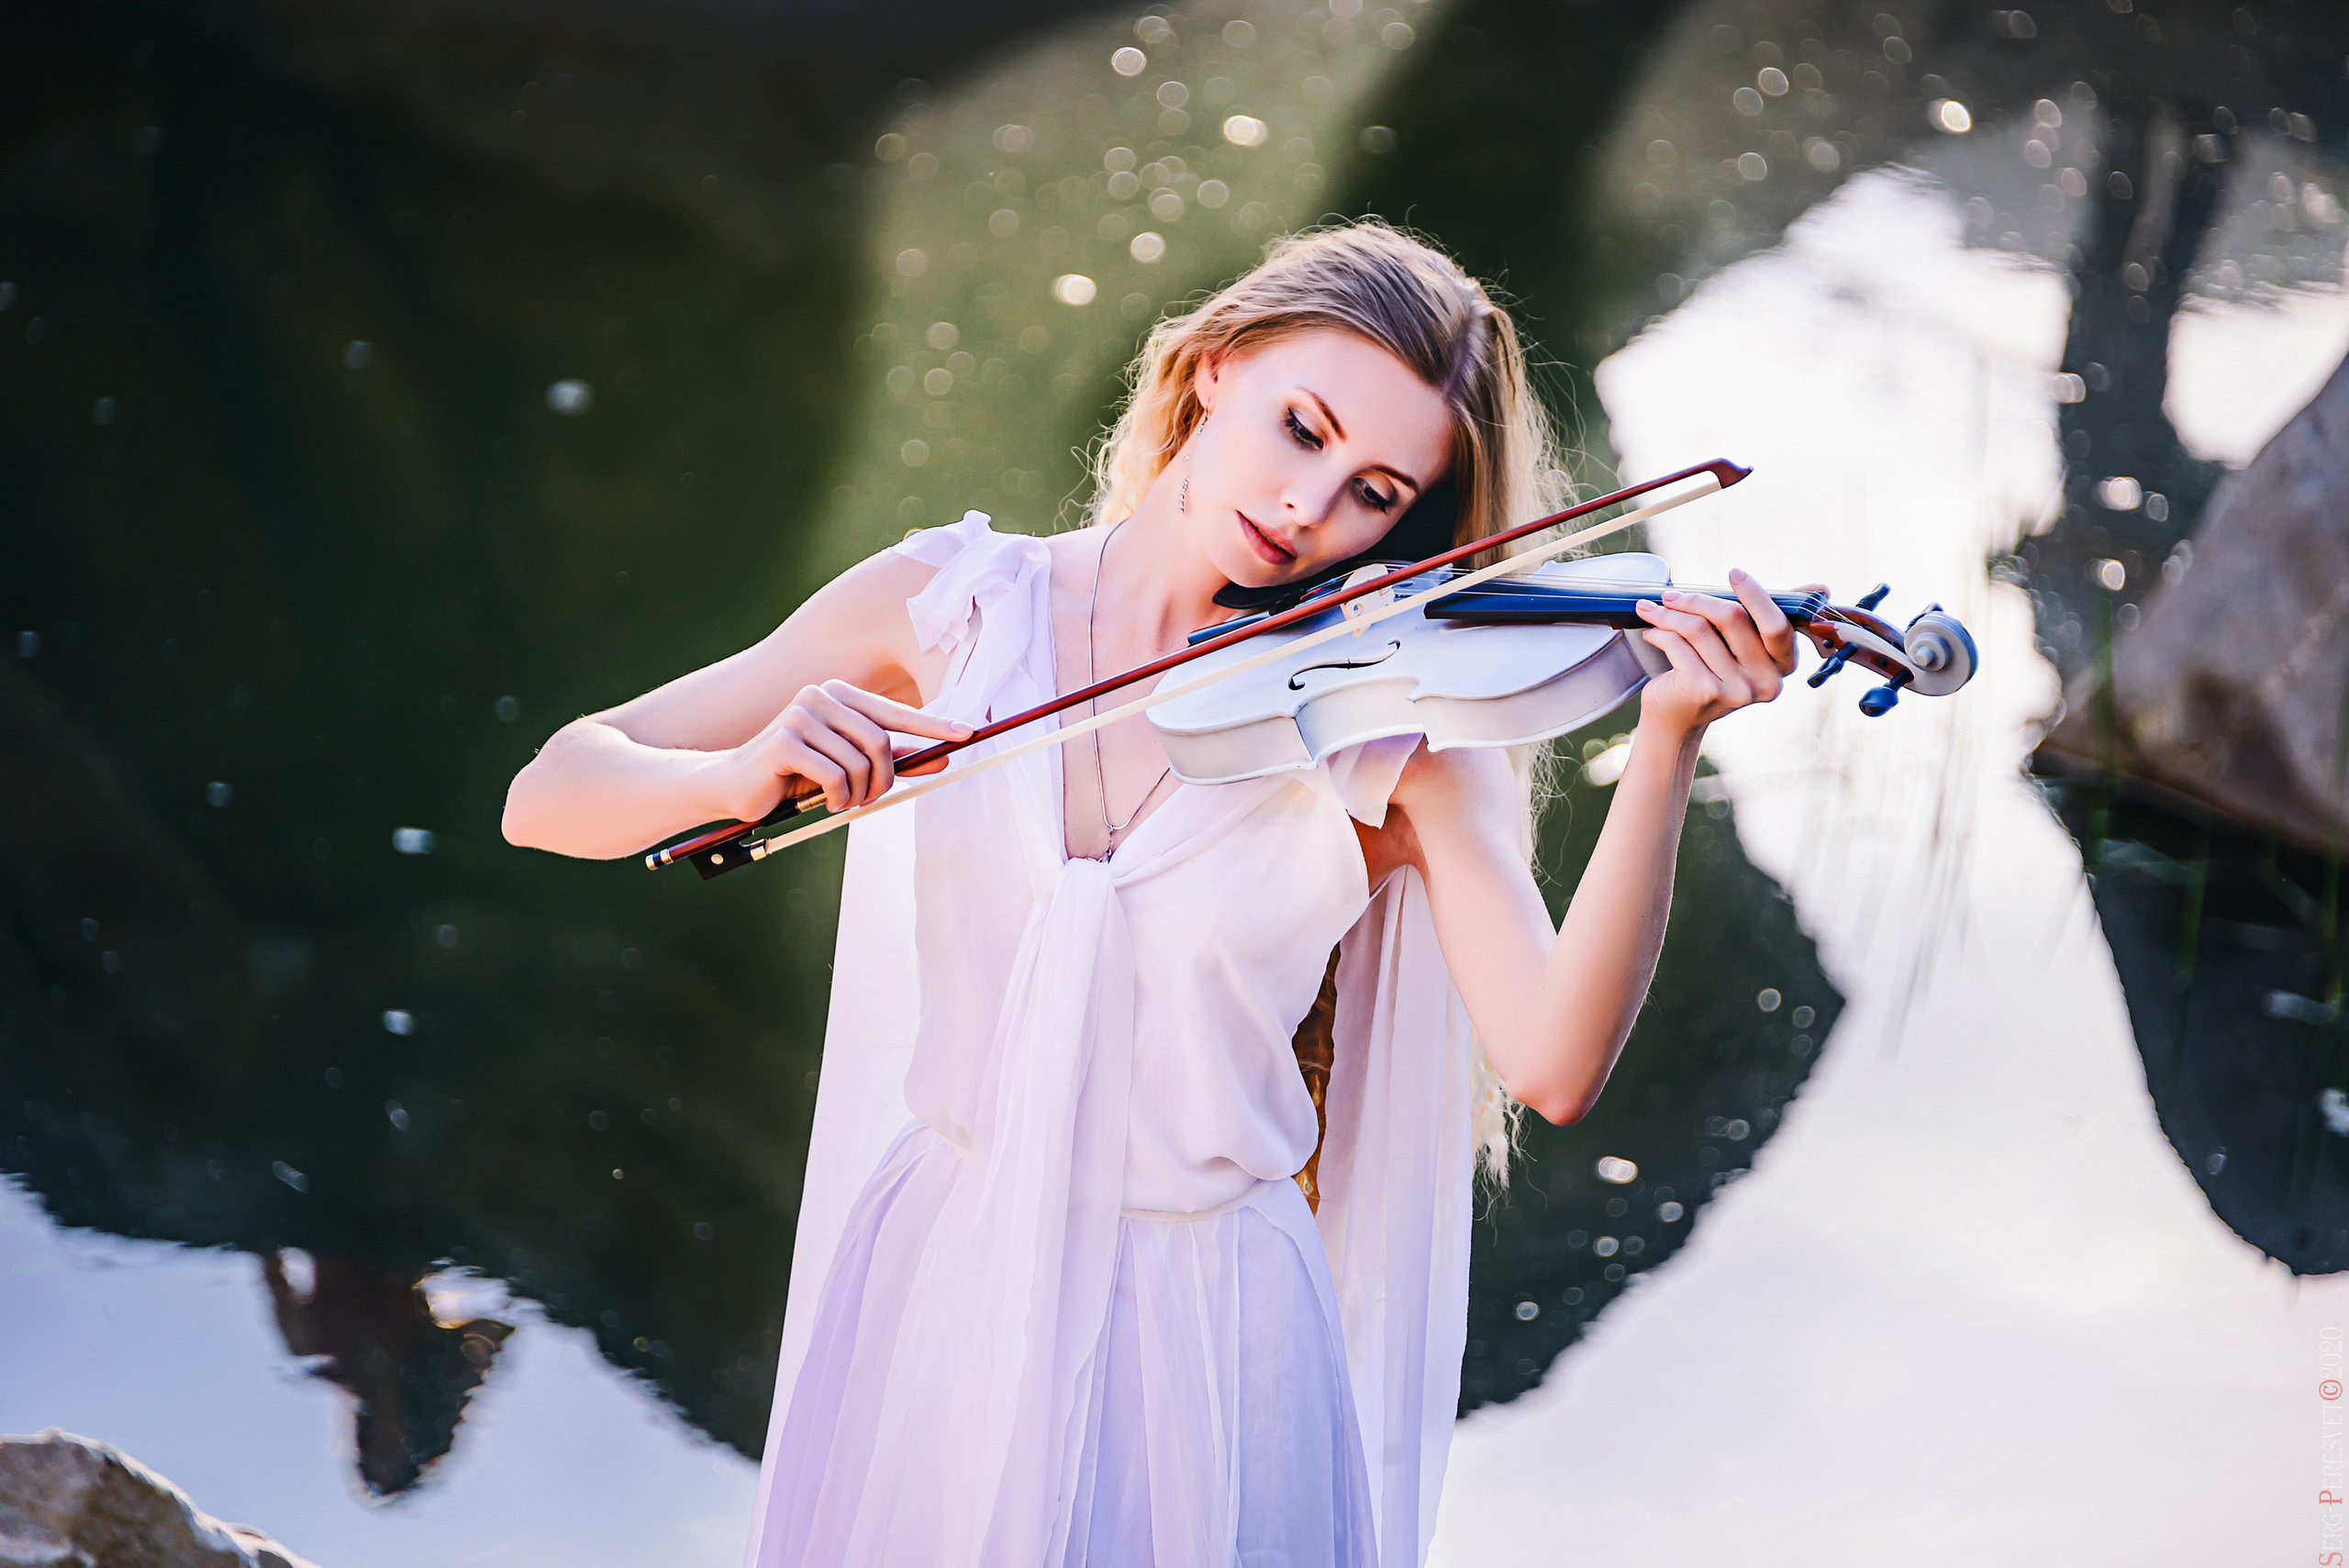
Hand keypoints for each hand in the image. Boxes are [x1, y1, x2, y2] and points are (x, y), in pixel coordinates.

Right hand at [715, 680, 972, 819]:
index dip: (934, 725)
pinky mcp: (783, 741)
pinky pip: (834, 775)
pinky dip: (838, 798)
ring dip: (859, 793)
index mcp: (840, 696)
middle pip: (881, 741)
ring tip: (844, 801)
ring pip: (859, 762)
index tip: (968, 734)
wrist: (736, 785)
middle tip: (871, 800)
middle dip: (884, 780)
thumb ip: (891, 761)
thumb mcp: (848, 766)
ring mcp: (800, 715)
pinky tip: (826, 803)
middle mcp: (821, 696)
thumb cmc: (796, 775)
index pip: (896, 711)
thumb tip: (943, 761)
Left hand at [1630, 569, 1811, 736]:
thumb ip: (1768, 617)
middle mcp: (1764, 682)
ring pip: (1699, 630)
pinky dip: (1660, 633)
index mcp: (1781, 666)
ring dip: (1669, 614)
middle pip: (1733, 618)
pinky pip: (1678, 645)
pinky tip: (1651, 632)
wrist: (1676, 719)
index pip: (1776, 624)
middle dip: (1697, 599)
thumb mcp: (1742, 646)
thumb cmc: (1710, 672)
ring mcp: (1735, 690)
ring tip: (1652, 610)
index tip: (1734, 573)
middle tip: (1670, 594)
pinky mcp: (1704, 692)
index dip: (1756, 595)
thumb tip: (1822, 588)